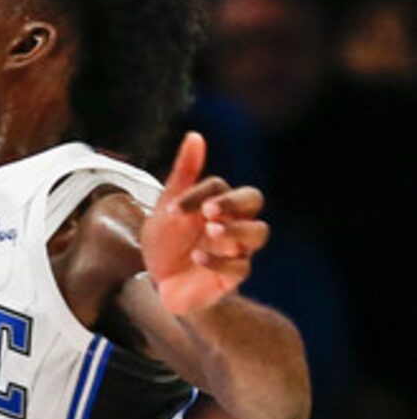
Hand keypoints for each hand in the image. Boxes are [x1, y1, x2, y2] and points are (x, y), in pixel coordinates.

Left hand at [143, 132, 269, 317]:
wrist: (160, 283)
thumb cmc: (167, 241)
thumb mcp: (168, 206)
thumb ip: (183, 174)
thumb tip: (195, 136)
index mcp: (217, 202)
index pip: (221, 186)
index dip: (200, 193)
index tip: (174, 208)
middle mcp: (233, 222)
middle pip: (254, 201)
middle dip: (235, 202)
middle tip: (210, 210)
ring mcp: (237, 248)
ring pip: (258, 233)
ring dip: (236, 230)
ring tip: (210, 229)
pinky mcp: (233, 276)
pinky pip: (240, 267)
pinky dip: (219, 260)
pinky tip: (197, 257)